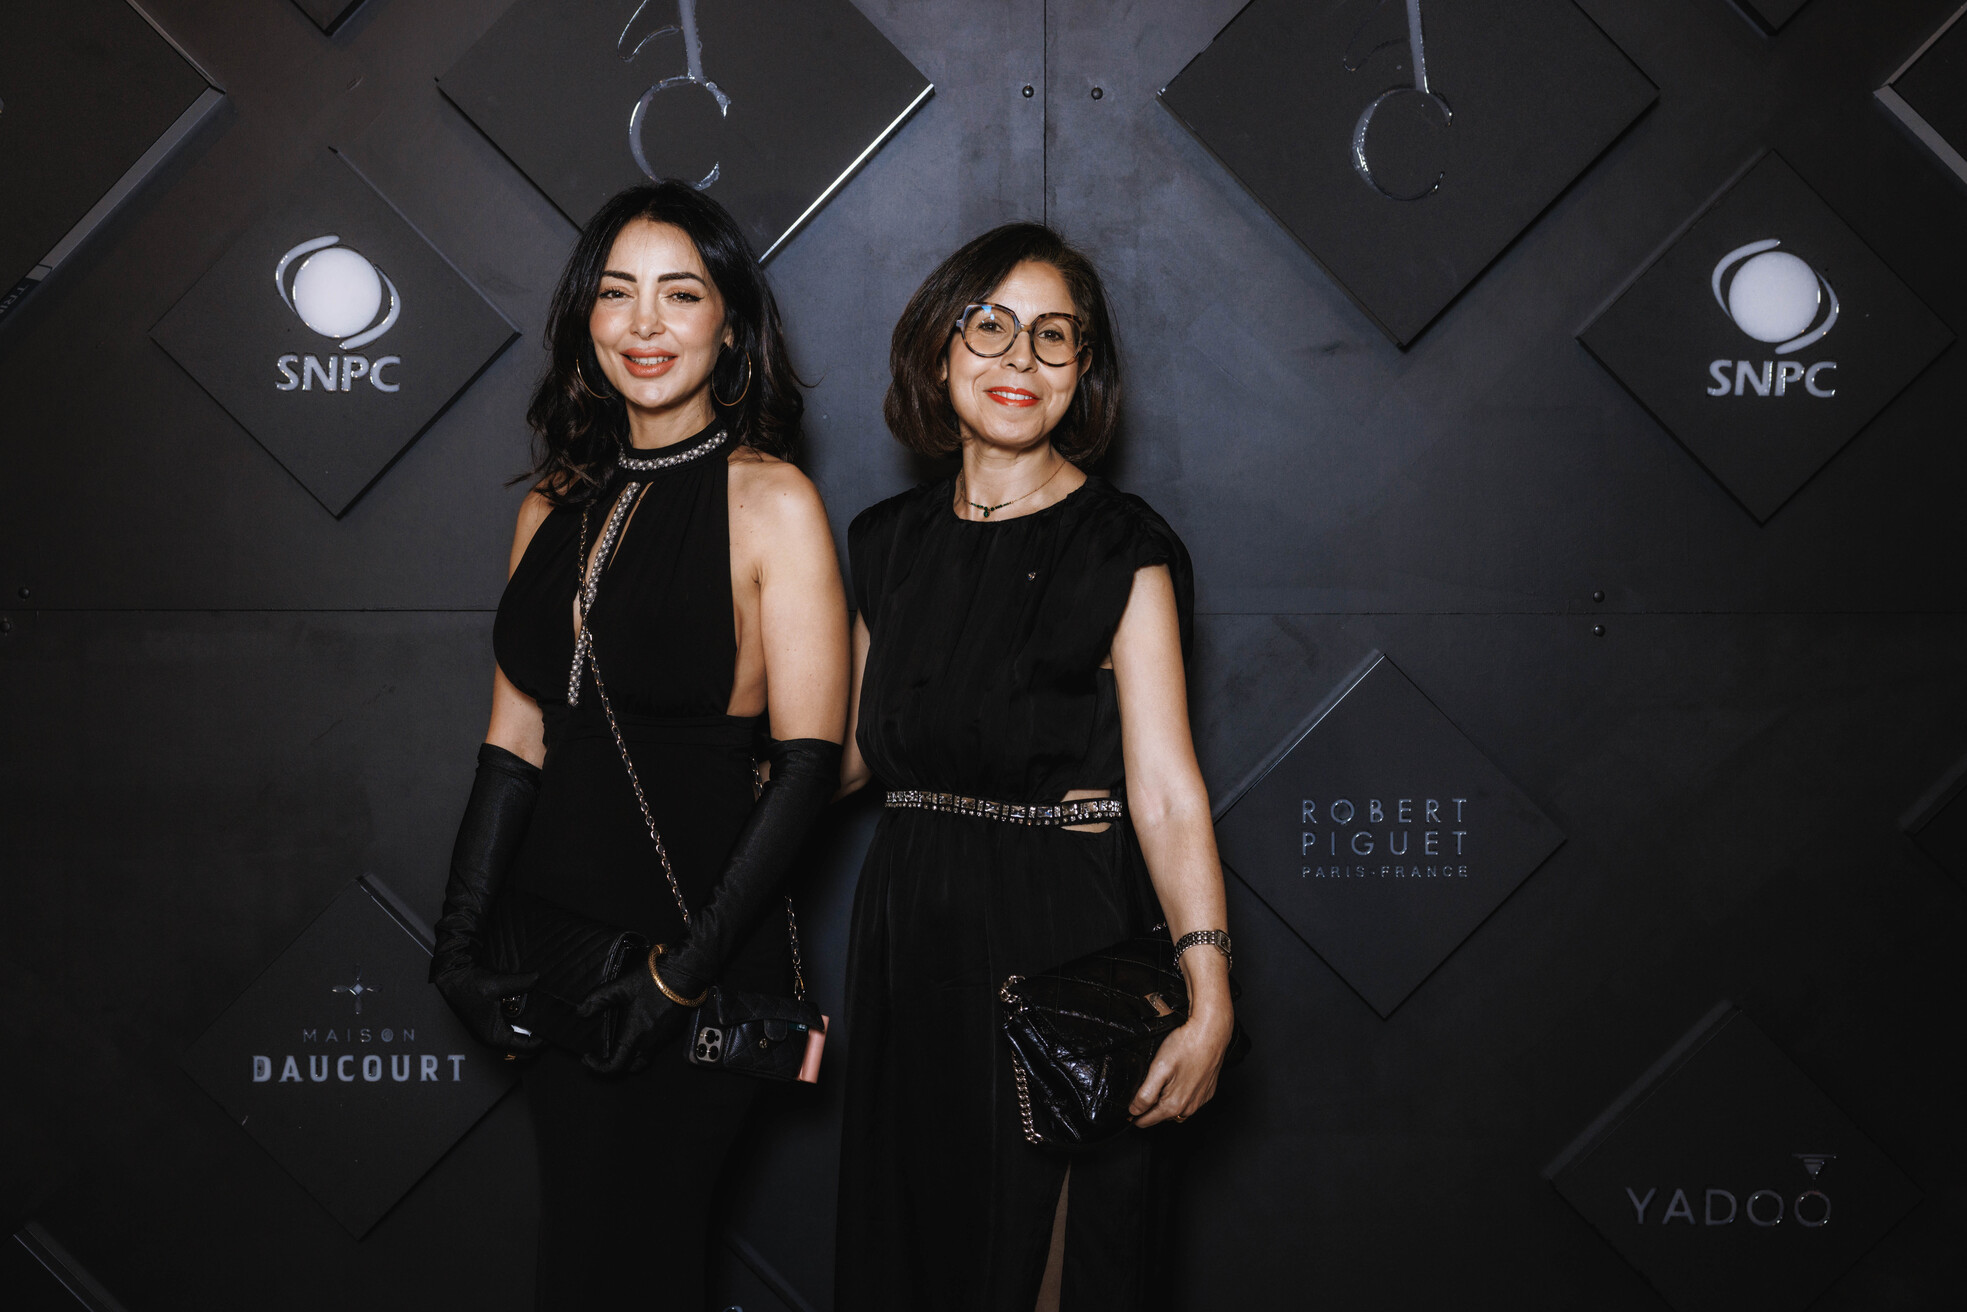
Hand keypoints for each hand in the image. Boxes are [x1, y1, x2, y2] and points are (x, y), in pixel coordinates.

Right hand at [434, 962, 544, 1055]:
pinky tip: (525, 1015)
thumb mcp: (497, 983)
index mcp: (493, 1035)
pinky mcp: (486, 1025)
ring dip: (527, 1034)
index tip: (554, 1033)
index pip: (525, 1047)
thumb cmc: (468, 985)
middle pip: (520, 1049)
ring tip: (540, 1022)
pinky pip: (507, 1033)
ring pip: (513, 1041)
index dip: (542, 1042)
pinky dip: (518, 1028)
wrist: (450, 979)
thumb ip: (520, 982)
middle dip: (536, 1041)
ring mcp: (487, 1033)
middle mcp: (490, 1038)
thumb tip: (536, 978)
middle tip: (549, 1029)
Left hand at [576, 964, 690, 1075]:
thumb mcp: (621, 986)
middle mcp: (650, 1041)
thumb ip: (598, 999)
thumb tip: (581, 1011)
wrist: (685, 973)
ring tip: (620, 1041)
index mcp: (635, 1034)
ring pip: (645, 1058)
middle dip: (615, 1064)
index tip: (589, 1057)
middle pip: (631, 1067)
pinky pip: (655, 1046)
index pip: (615, 1066)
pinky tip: (639, 1028)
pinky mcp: (672, 1031)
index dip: (598, 1067)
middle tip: (604, 1053)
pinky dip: (644, 1045)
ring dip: (631, 1056)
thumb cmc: (656, 980)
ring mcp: (663, 1038)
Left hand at [1128, 1006, 1233, 1127]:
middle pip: (1161, 1117)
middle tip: (1141, 1095)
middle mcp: (1188, 1106)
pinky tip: (1177, 1081)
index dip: (1134, 1116)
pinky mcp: (1207, 1092)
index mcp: (1173, 1104)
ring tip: (1158, 1088)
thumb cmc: (1186, 1046)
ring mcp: (1199, 1100)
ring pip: (1176, 1111)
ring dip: (1165, 1104)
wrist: (1211, 1032)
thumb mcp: (1158, 1069)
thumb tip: (1135, 1111)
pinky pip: (1190, 1101)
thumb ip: (1145, 1094)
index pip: (1147, 1121)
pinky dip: (1180, 1096)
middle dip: (1150, 1109)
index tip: (1127, 1112)